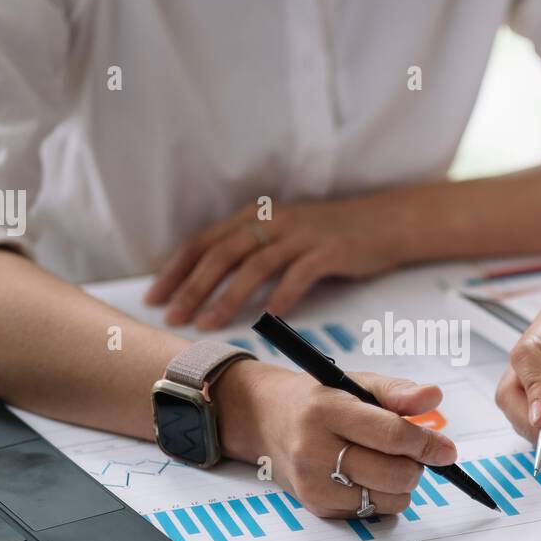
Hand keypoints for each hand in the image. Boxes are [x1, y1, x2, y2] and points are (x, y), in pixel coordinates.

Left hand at [146, 196, 412, 328]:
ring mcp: (301, 235)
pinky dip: (281, 296)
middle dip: (193, 287)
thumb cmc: (330, 236)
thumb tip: (208, 285)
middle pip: (222, 254)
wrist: (385, 222)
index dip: (176, 269)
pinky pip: (299, 274)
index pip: (204, 241)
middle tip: (172, 317)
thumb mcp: (284, 235)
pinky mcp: (330, 250)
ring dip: (227, 297)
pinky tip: (269, 318)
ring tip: (208, 324)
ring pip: (254, 265)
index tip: (154, 298)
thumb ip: (250, 252)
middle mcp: (273, 221)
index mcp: (255, 216)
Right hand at [212, 361, 456, 517]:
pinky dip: (381, 497)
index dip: (426, 443)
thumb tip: (433, 397)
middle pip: (392, 474)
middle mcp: (314, 450)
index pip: (390, 435)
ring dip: (401, 485)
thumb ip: (397, 391)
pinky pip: (371, 513)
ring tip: (387, 462)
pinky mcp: (316, 507)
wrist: (266, 421)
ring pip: (387, 500)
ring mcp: (312, 483)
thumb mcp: (354, 383)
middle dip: (416, 466)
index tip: (447, 449)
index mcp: (326, 410)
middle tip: (414, 454)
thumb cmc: (318, 400)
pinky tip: (365, 476)